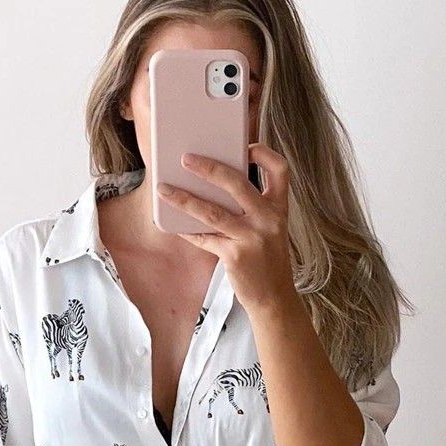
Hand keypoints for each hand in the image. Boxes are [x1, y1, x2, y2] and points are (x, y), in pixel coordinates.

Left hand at [155, 143, 298, 313]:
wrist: (274, 298)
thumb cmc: (267, 261)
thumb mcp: (269, 230)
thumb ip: (252, 208)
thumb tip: (214, 187)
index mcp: (278, 209)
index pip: (280, 171)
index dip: (265, 154)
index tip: (247, 147)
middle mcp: (268, 219)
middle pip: (237, 183)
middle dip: (209, 168)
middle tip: (187, 159)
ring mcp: (252, 238)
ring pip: (212, 211)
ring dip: (184, 199)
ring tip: (164, 189)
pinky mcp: (235, 256)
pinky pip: (204, 238)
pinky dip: (187, 230)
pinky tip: (172, 223)